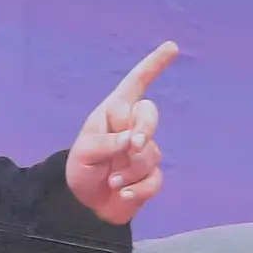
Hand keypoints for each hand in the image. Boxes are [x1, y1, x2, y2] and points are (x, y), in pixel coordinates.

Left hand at [65, 40, 177, 226]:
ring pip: (150, 154)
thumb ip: (108, 142)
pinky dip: (137, 189)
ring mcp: (144, 152)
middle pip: (150, 115)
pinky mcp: (150, 177)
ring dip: (127, 170)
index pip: (137, 83)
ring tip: (110, 180)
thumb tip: (133, 140)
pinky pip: (154, 180)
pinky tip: (122, 193)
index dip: (154, 64)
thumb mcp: (85, 152)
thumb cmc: (80, 169)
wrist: (83, 205)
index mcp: (115, 112)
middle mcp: (133, 127)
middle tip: (132, 146)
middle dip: (144, 130)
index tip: (172, 47)